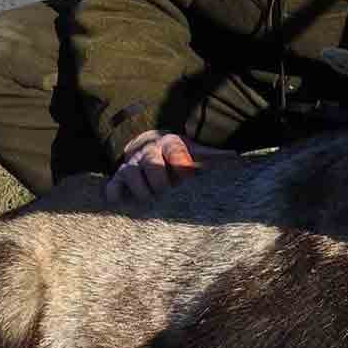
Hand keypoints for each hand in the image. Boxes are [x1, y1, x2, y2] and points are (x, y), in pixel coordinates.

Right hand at [105, 130, 237, 204]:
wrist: (150, 145)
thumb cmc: (179, 154)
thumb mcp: (195, 150)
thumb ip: (212, 155)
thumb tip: (235, 156)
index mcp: (170, 144)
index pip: (175, 153)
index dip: (182, 167)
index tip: (188, 179)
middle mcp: (149, 152)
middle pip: (152, 164)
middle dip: (161, 181)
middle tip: (168, 194)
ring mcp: (132, 164)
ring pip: (132, 175)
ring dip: (142, 190)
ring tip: (151, 203)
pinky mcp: (119, 177)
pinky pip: (112, 185)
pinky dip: (114, 194)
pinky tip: (120, 204)